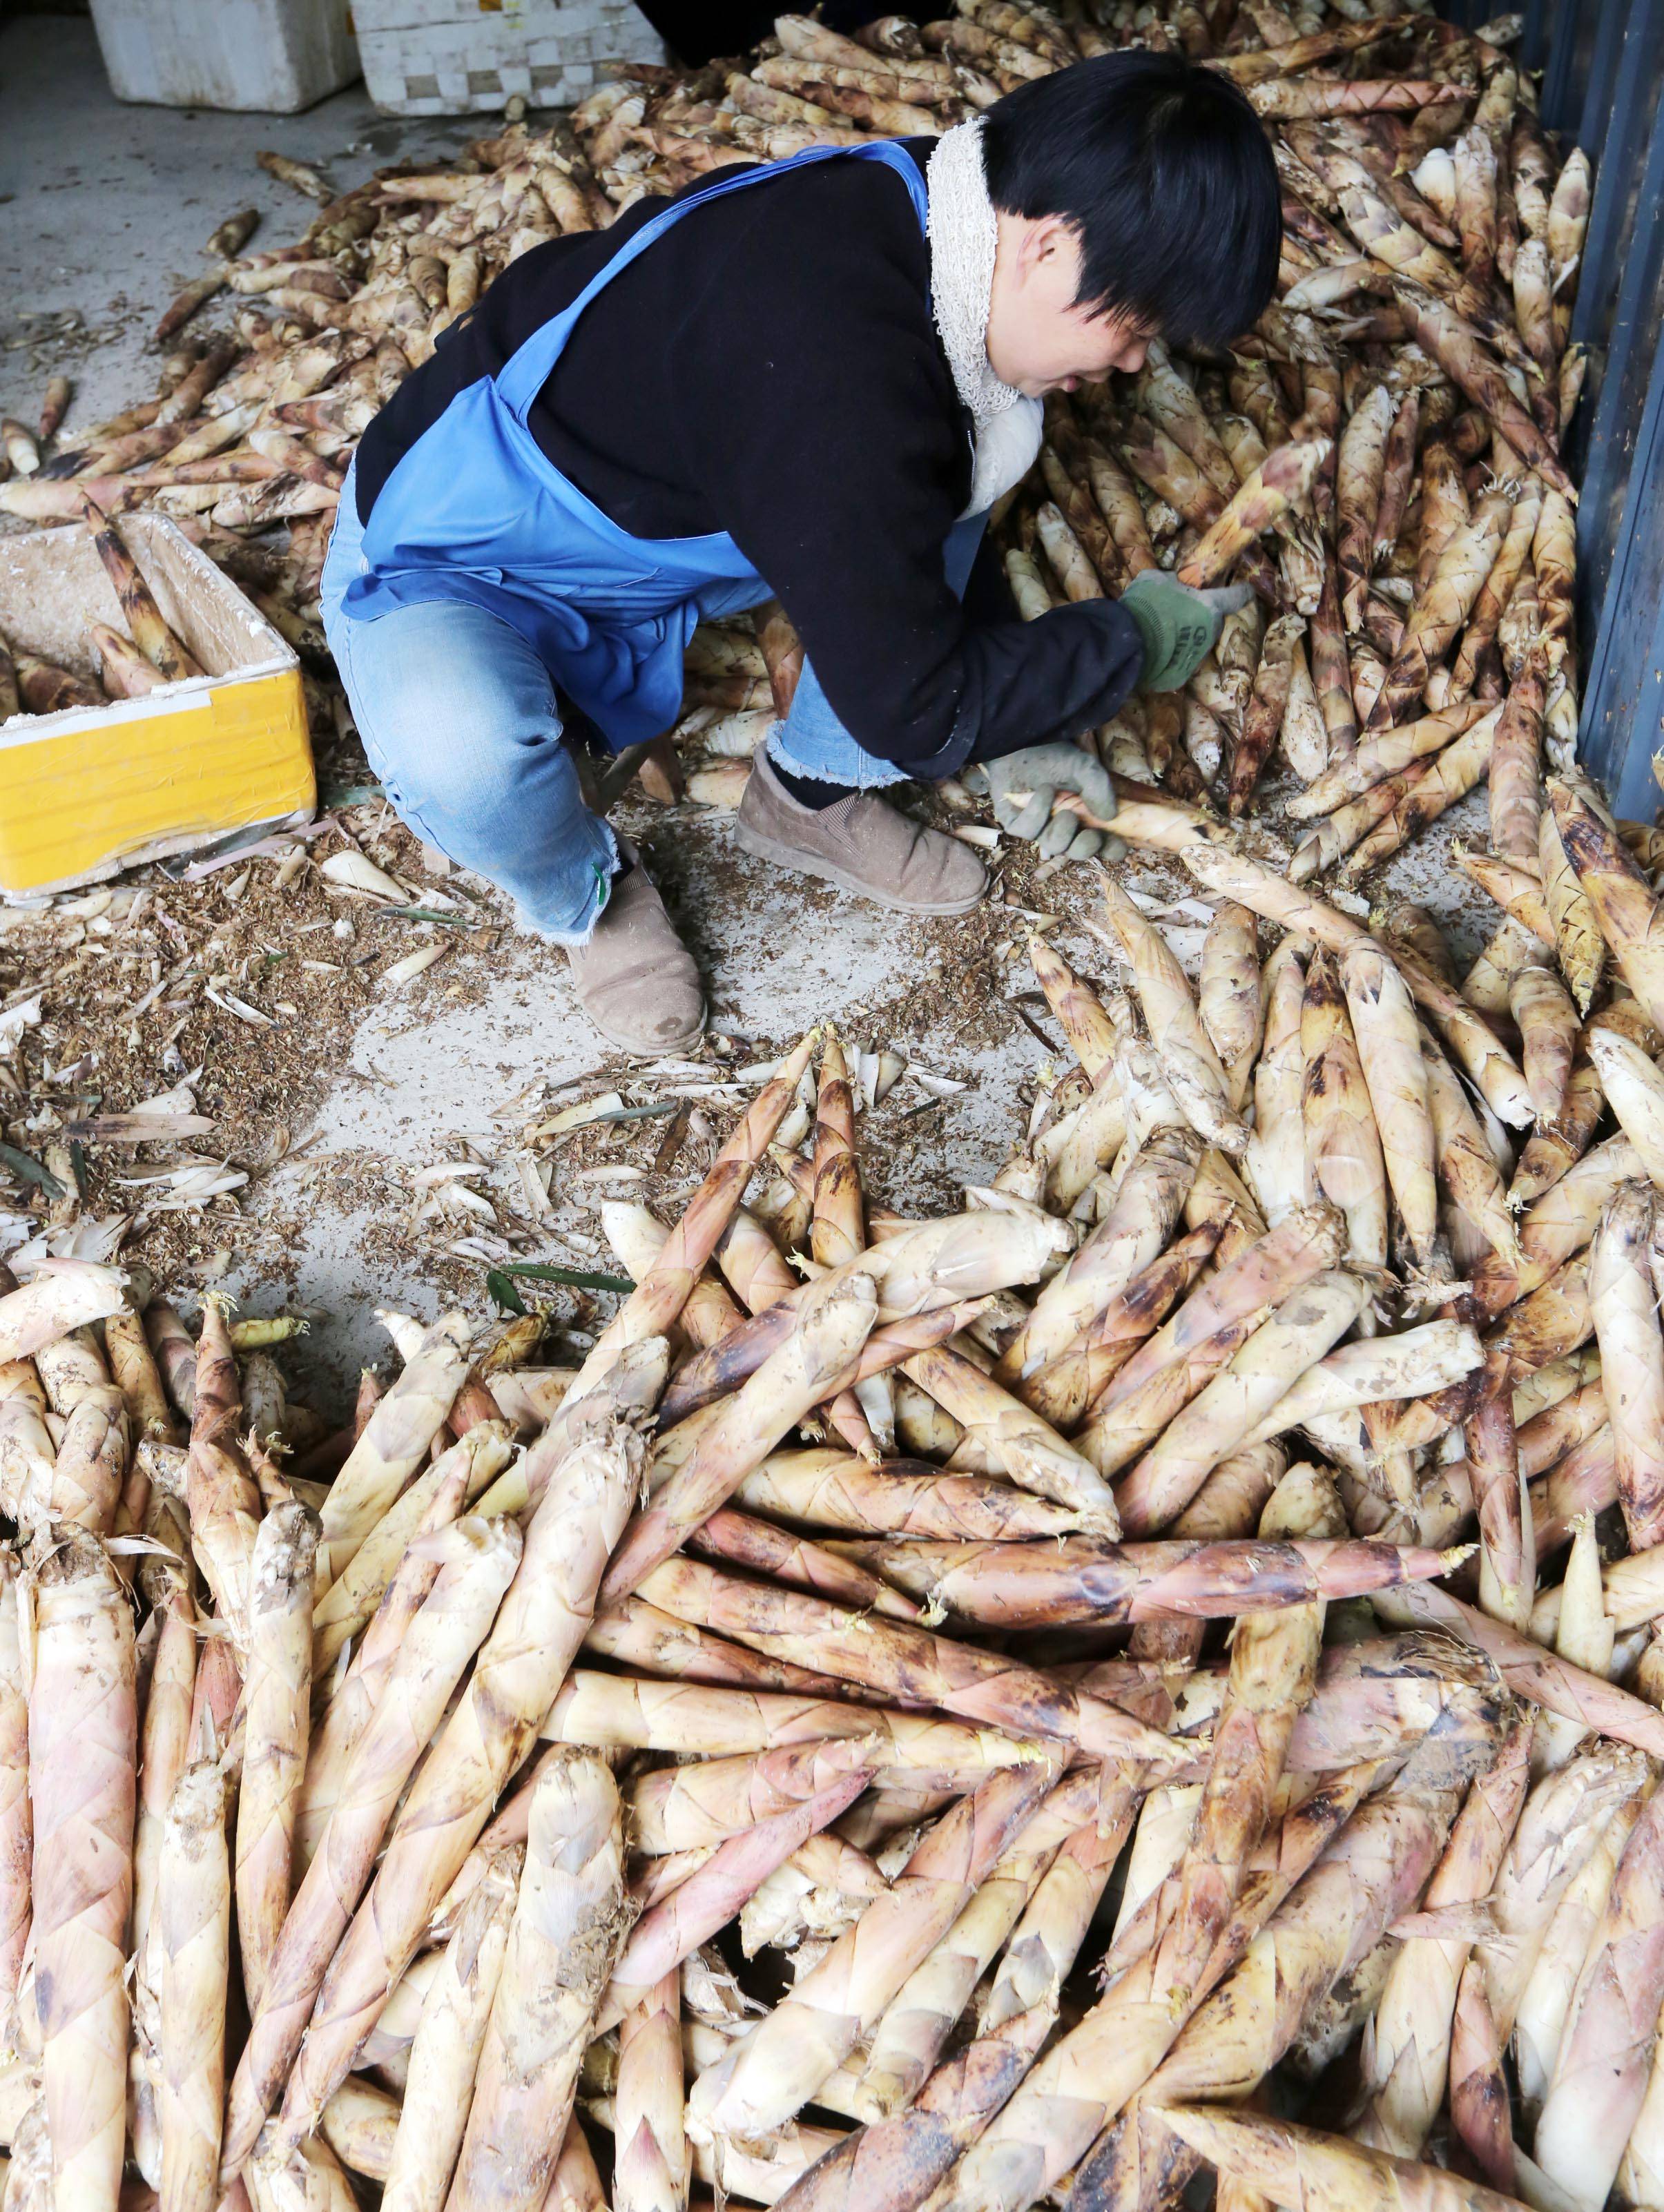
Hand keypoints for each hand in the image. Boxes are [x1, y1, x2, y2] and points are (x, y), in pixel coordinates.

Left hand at [972, 742, 1123, 861]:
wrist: (1021, 742)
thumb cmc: (1055, 757)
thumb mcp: (1085, 768)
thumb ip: (1100, 789)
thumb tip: (1110, 816)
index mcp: (1088, 819)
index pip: (1105, 846)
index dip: (1113, 850)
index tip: (1118, 842)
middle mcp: (1066, 828)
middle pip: (1079, 853)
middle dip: (1086, 846)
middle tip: (1090, 832)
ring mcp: (1041, 829)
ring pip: (1055, 846)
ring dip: (1062, 827)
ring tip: (1062, 802)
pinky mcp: (1017, 824)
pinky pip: (1029, 831)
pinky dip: (1039, 811)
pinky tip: (1044, 791)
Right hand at [1119, 574, 1254, 692]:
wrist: (1130, 643)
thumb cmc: (1148, 605)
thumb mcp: (1157, 579)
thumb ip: (1172, 580)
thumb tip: (1176, 582)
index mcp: (1211, 606)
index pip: (1237, 596)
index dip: (1242, 591)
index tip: (1247, 589)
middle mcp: (1210, 632)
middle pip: (1211, 619)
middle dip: (1199, 614)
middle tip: (1177, 609)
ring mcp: (1198, 655)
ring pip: (1195, 639)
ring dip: (1183, 634)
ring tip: (1159, 631)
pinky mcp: (1182, 674)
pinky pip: (1179, 658)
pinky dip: (1170, 652)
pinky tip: (1153, 648)